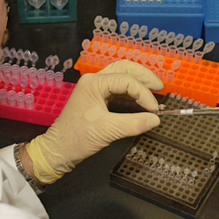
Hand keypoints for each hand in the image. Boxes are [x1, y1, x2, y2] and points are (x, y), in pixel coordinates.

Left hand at [25, 60, 163, 183]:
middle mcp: (94, 81)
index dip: (144, 94)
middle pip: (124, 68)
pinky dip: (131, 93)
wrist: (58, 150)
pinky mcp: (96, 99)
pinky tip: (141, 101)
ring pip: (121, 76)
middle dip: (144, 76)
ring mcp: (94, 89)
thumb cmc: (76, 138)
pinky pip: (118, 89)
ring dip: (138, 83)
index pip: (127, 80)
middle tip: (160, 88)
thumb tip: (155, 120)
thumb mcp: (108, 131)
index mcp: (94, 83)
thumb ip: (134, 123)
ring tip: (154, 92)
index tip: (154, 110)